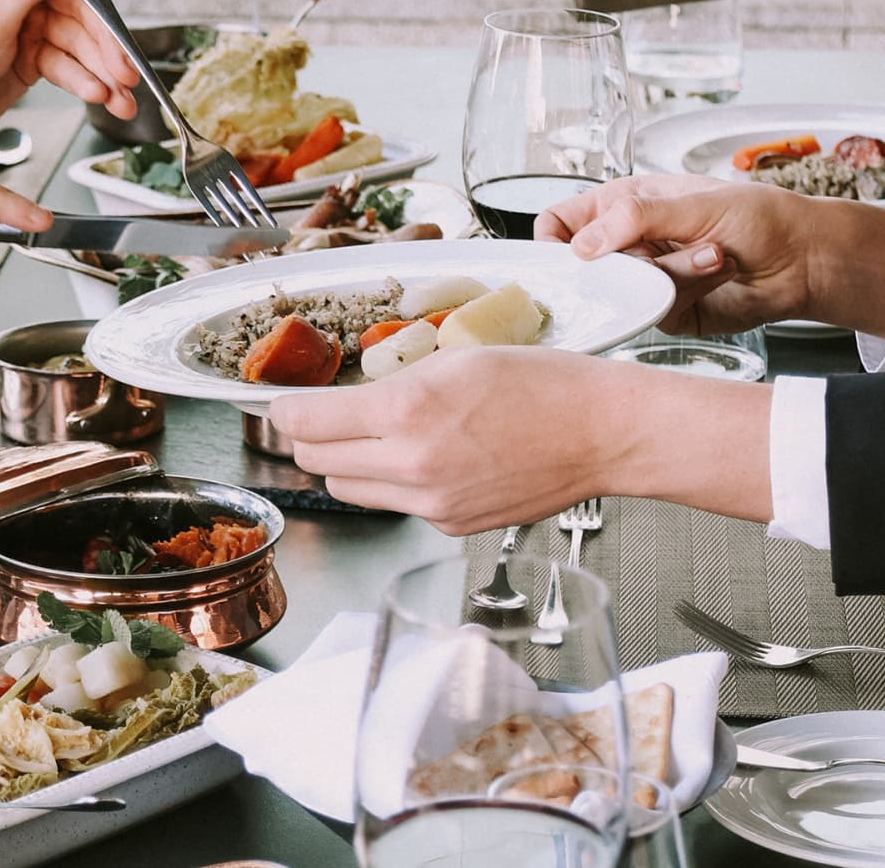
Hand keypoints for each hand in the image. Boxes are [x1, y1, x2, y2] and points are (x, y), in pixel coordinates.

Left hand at [270, 347, 772, 533]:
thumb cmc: (544, 383)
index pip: (305, 422)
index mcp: (408, 411)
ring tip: (370, 436)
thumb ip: (392, 382)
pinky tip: (426, 457)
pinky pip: (396, 505)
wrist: (604, 432)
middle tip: (318, 414)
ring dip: (344, 464)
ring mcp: (431, 503)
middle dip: (308, 436)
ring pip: (347, 489)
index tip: (280, 400)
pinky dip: (394, 483)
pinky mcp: (451, 525)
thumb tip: (344, 398)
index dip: (282, 409)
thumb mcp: (456, 359)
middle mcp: (412, 465)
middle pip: (315, 461)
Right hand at [534, 175, 884, 337]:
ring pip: (625, 290)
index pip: (562, 223)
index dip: (554, 240)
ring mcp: (646, 280)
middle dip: (629, 259)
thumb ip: (637, 218)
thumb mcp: (695, 202)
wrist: (804, 260)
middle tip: (656, 251)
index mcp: (625, 204)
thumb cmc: (759, 216)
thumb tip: (584, 244)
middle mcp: (631, 243)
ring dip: (674, 271)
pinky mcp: (667, 311)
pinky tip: (717, 271)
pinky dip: (688, 289)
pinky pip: (655, 310)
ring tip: (715, 254)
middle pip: (587, 266)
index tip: (568, 254)